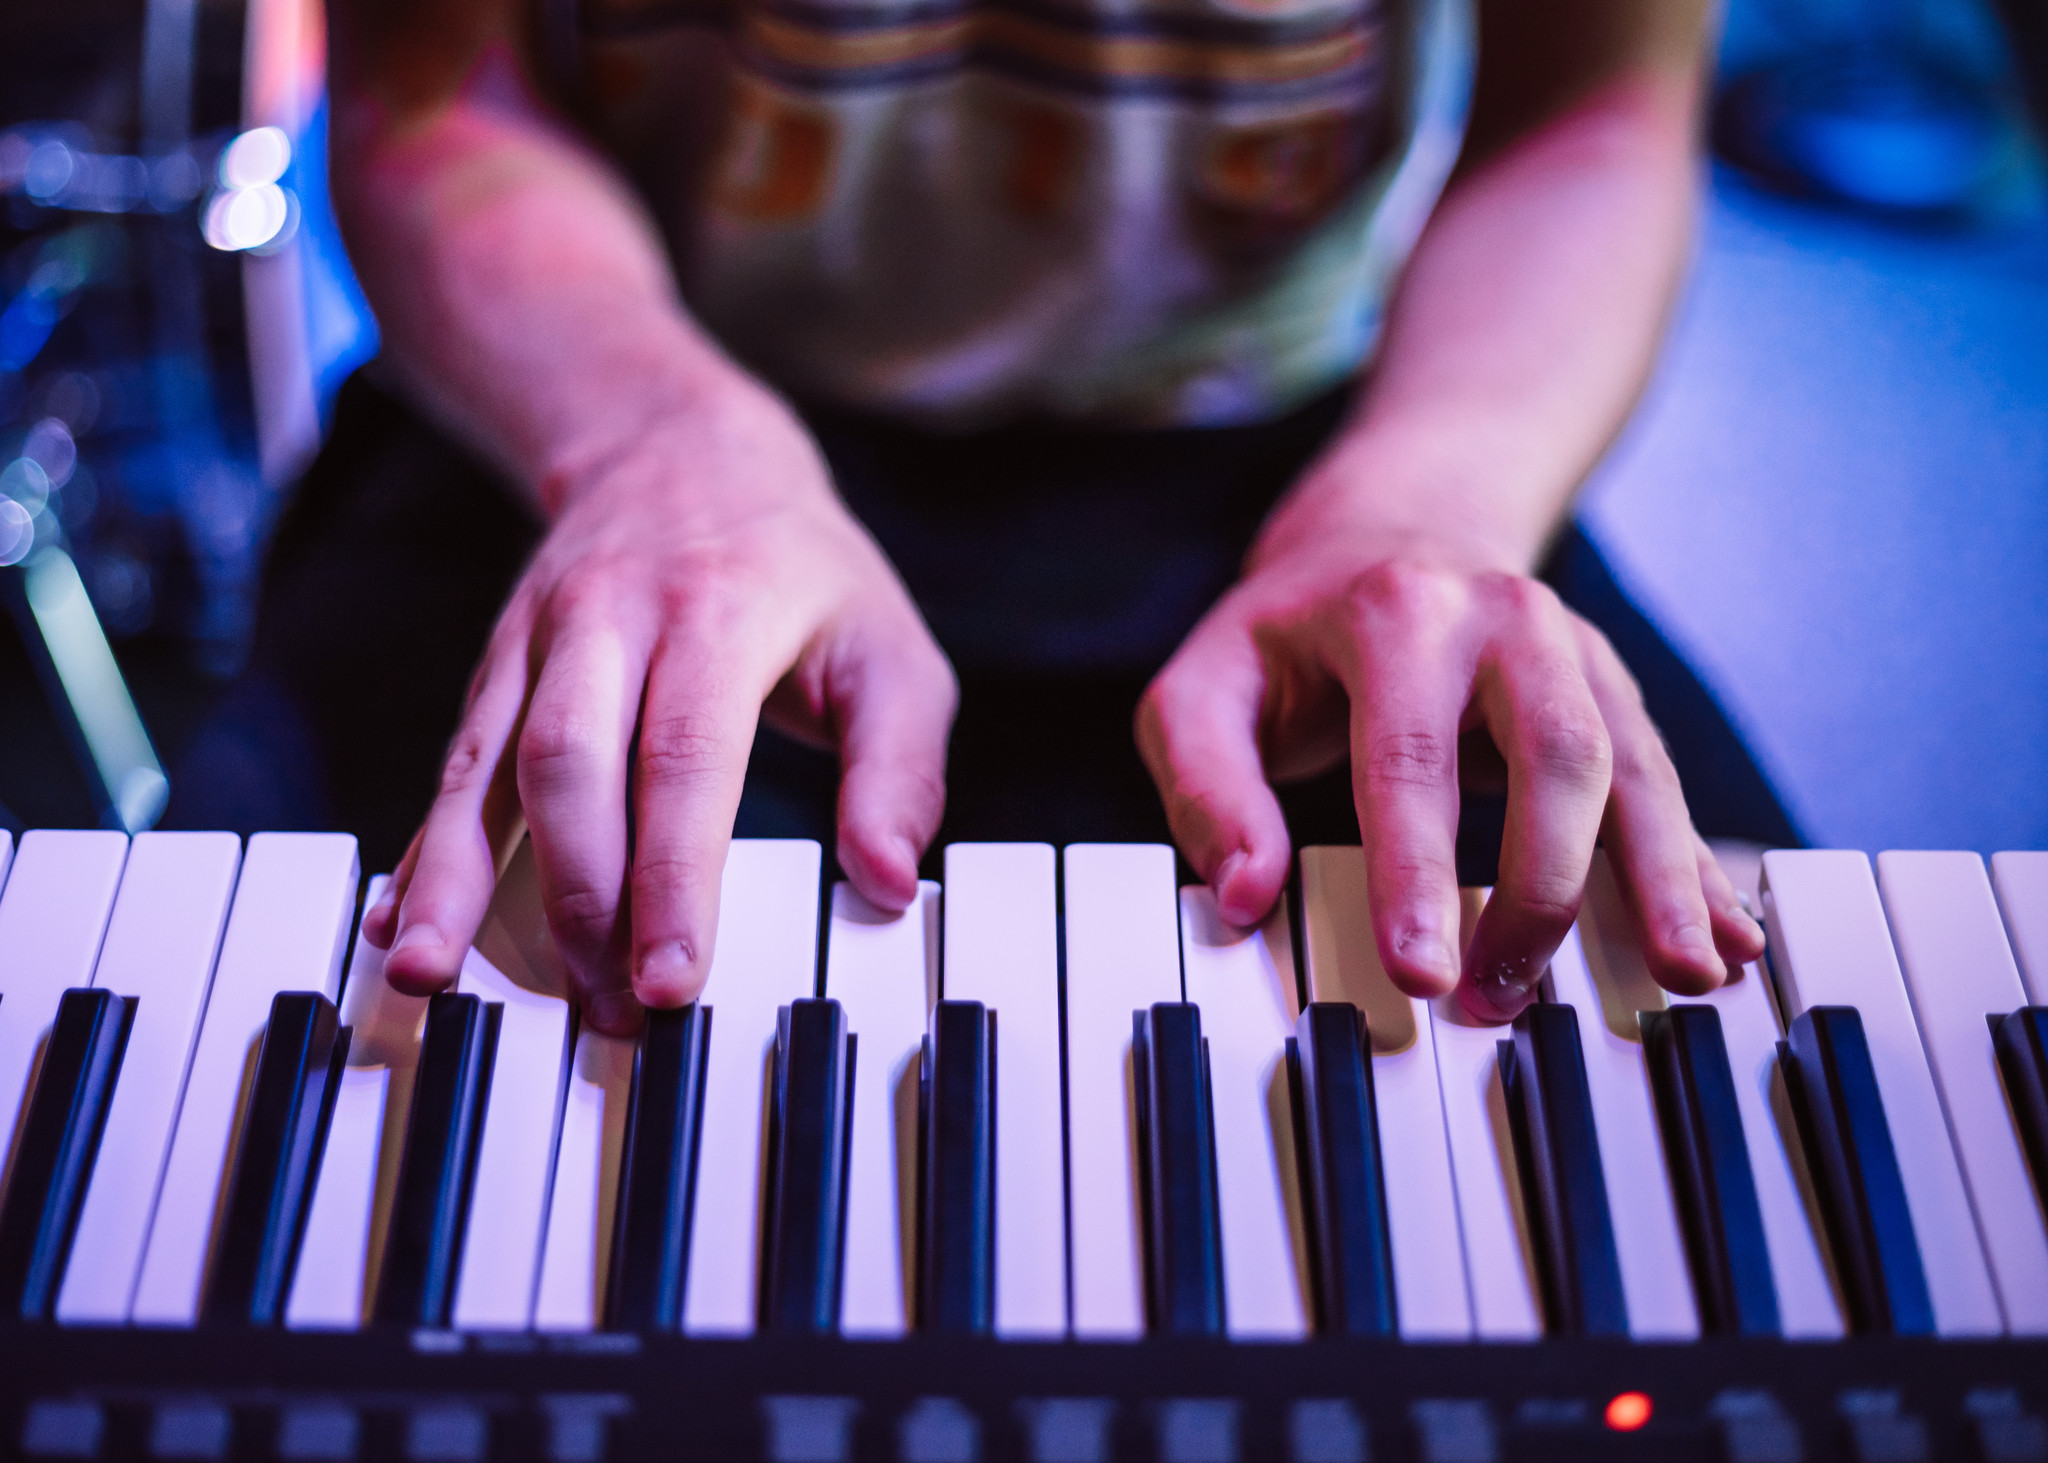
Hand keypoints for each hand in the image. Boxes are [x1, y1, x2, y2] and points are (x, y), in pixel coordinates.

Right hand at [362, 382, 956, 1030]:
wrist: (680, 449)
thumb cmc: (803, 572)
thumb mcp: (889, 645)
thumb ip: (898, 765)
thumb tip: (887, 880)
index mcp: (720, 611)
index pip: (686, 756)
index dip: (673, 876)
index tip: (674, 978)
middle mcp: (612, 619)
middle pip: (572, 766)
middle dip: (580, 900)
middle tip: (608, 1014)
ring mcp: (540, 642)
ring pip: (488, 765)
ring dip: (461, 880)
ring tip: (435, 979)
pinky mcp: (496, 670)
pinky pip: (453, 765)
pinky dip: (424, 846)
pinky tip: (399, 920)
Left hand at [1137, 499, 1764, 1021]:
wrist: (1393, 529)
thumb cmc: (1287, 633)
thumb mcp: (1203, 686)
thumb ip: (1208, 786)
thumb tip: (1243, 895)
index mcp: (1396, 614)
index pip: (1409, 758)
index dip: (1418, 873)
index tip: (1420, 973)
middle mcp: (1506, 621)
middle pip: (1556, 755)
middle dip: (1542, 889)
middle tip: (1501, 999)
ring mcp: (1574, 655)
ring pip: (1635, 768)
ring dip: (1660, 880)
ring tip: (1680, 976)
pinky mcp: (1612, 696)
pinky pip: (1663, 785)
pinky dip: (1697, 863)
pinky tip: (1728, 936)